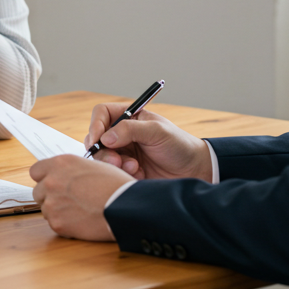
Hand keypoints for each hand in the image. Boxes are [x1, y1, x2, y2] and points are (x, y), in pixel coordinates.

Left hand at [29, 155, 130, 240]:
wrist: (126, 208)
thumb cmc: (115, 185)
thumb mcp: (93, 166)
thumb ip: (72, 170)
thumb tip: (63, 175)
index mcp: (61, 163)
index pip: (36, 171)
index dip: (45, 178)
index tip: (53, 184)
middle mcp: (52, 181)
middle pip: (38, 191)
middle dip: (50, 196)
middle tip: (68, 201)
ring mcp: (52, 203)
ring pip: (45, 209)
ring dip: (57, 211)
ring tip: (79, 211)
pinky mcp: (57, 223)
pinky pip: (54, 223)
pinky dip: (65, 224)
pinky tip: (81, 221)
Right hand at [85, 102, 213, 181]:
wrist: (193, 171)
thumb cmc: (179, 145)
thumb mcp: (157, 131)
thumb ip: (130, 130)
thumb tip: (105, 138)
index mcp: (129, 117)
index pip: (101, 114)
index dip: (96, 125)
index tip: (97, 140)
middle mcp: (122, 133)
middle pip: (96, 138)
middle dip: (103, 151)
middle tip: (116, 161)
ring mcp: (123, 152)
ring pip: (102, 157)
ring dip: (115, 164)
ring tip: (134, 168)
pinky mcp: (126, 169)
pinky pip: (113, 172)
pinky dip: (123, 174)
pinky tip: (140, 174)